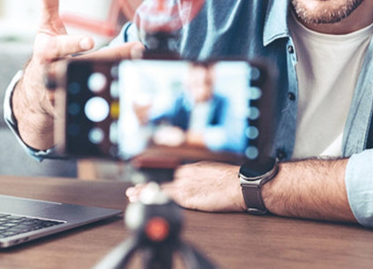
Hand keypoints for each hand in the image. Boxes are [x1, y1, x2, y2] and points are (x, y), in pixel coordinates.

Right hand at [14, 0, 142, 148]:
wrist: (38, 93)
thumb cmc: (47, 55)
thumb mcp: (45, 30)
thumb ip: (48, 6)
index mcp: (48, 54)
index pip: (59, 49)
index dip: (73, 45)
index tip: (90, 42)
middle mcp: (56, 75)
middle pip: (87, 66)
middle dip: (113, 57)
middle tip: (136, 48)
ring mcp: (67, 93)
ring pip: (94, 85)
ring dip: (118, 75)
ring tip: (140, 63)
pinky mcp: (79, 107)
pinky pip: (100, 101)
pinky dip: (117, 94)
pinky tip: (137, 87)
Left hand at [126, 161, 245, 212]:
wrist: (239, 185)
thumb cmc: (232, 181)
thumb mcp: (213, 173)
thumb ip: (201, 177)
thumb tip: (199, 184)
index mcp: (192, 169)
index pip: (171, 176)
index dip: (158, 182)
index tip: (149, 185)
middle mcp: (185, 174)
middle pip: (162, 182)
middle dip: (146, 188)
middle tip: (133, 191)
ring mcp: (184, 185)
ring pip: (159, 189)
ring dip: (144, 194)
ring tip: (132, 196)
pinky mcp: (187, 197)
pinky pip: (166, 199)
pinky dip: (154, 200)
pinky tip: (146, 203)